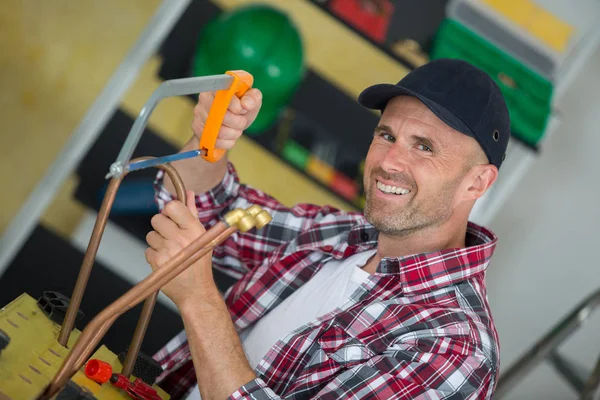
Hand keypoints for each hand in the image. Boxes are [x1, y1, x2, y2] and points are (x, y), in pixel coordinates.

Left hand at [145, 190, 213, 305]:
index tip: (173, 219)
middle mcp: (182, 237)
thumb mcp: (200, 235)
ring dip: (157, 242)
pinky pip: (148, 250)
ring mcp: (169, 250)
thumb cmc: (199, 260)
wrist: (196, 290)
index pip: (172, 206)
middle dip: (161, 227)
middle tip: (171, 237)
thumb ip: (192, 212)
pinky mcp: (158, 262)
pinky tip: (166, 261)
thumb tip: (188, 193)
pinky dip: (155, 256)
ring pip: (150, 235)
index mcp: (194, 228)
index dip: (169, 211)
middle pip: (157, 219)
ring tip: (170, 251)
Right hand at [192, 88, 262, 149]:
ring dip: (234, 133)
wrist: (232, 124)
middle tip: (242, 121)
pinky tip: (229, 136)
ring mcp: (199, 114)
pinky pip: (215, 141)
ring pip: (219, 131)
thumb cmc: (241, 109)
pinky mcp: (197, 129)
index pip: (224, 97)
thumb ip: (253, 98)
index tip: (242, 110)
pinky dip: (227, 142)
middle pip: (222, 116)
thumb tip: (246, 104)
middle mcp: (204, 98)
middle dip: (238, 122)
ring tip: (236, 129)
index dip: (237, 107)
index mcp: (218, 87)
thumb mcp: (252, 101)